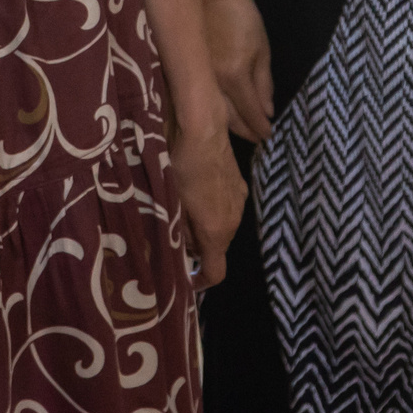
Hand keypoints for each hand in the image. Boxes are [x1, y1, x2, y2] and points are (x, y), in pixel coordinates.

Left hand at [172, 125, 246, 289]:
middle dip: (198, 250)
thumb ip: (178, 233)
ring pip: (222, 227)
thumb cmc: (182, 168)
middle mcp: (234, 221)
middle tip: (175, 238)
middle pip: (218, 249)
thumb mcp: (172, 203)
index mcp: (217, 231)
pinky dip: (213, 211)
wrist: (202, 129)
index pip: (216, 272)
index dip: (201, 282)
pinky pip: (226, 208)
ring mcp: (240, 201)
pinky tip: (197, 194)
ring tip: (183, 212)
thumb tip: (182, 250)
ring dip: (205, 228)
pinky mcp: (240, 184)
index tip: (186, 281)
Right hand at [203, 0, 273, 142]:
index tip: (268, 136)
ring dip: (229, 126)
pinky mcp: (186, 74)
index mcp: (235, 75)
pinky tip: (220, 117)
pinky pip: (202, 100)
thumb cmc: (242, 20)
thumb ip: (264, 84)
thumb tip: (268, 112)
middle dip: (246, 131)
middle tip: (257, 140)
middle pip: (230, 118)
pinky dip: (213, 111)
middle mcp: (214, 82)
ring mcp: (198, 79)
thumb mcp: (261, 50)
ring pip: (214, 112)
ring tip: (242, 133)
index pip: (250, 111)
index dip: (260, 127)